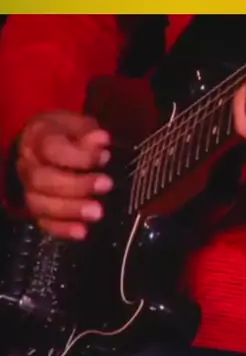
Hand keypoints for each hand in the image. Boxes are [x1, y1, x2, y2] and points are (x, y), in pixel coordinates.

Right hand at [17, 111, 112, 238]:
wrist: (43, 145)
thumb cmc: (65, 134)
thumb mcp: (77, 124)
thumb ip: (88, 132)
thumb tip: (101, 139)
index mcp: (38, 139)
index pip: (51, 149)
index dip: (79, 156)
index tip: (104, 157)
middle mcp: (29, 165)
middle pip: (43, 179)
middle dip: (76, 185)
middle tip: (106, 185)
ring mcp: (29, 189)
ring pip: (40, 204)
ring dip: (70, 210)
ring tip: (97, 212)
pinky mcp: (36, 209)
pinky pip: (43, 222)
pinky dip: (62, 229)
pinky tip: (82, 231)